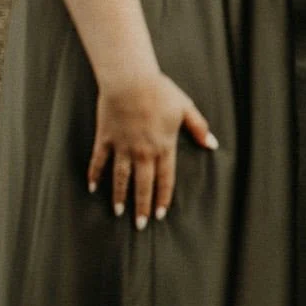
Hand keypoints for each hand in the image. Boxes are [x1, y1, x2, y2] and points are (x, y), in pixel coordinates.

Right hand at [87, 70, 216, 228]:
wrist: (130, 80)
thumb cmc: (161, 92)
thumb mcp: (186, 108)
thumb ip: (199, 128)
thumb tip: (213, 144)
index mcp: (163, 146)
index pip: (164, 179)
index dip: (162, 198)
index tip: (160, 214)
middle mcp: (142, 151)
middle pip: (142, 185)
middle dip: (142, 206)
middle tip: (140, 225)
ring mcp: (122, 146)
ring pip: (119, 178)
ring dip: (119, 196)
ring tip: (118, 212)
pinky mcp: (105, 139)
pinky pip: (99, 161)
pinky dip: (95, 175)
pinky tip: (93, 188)